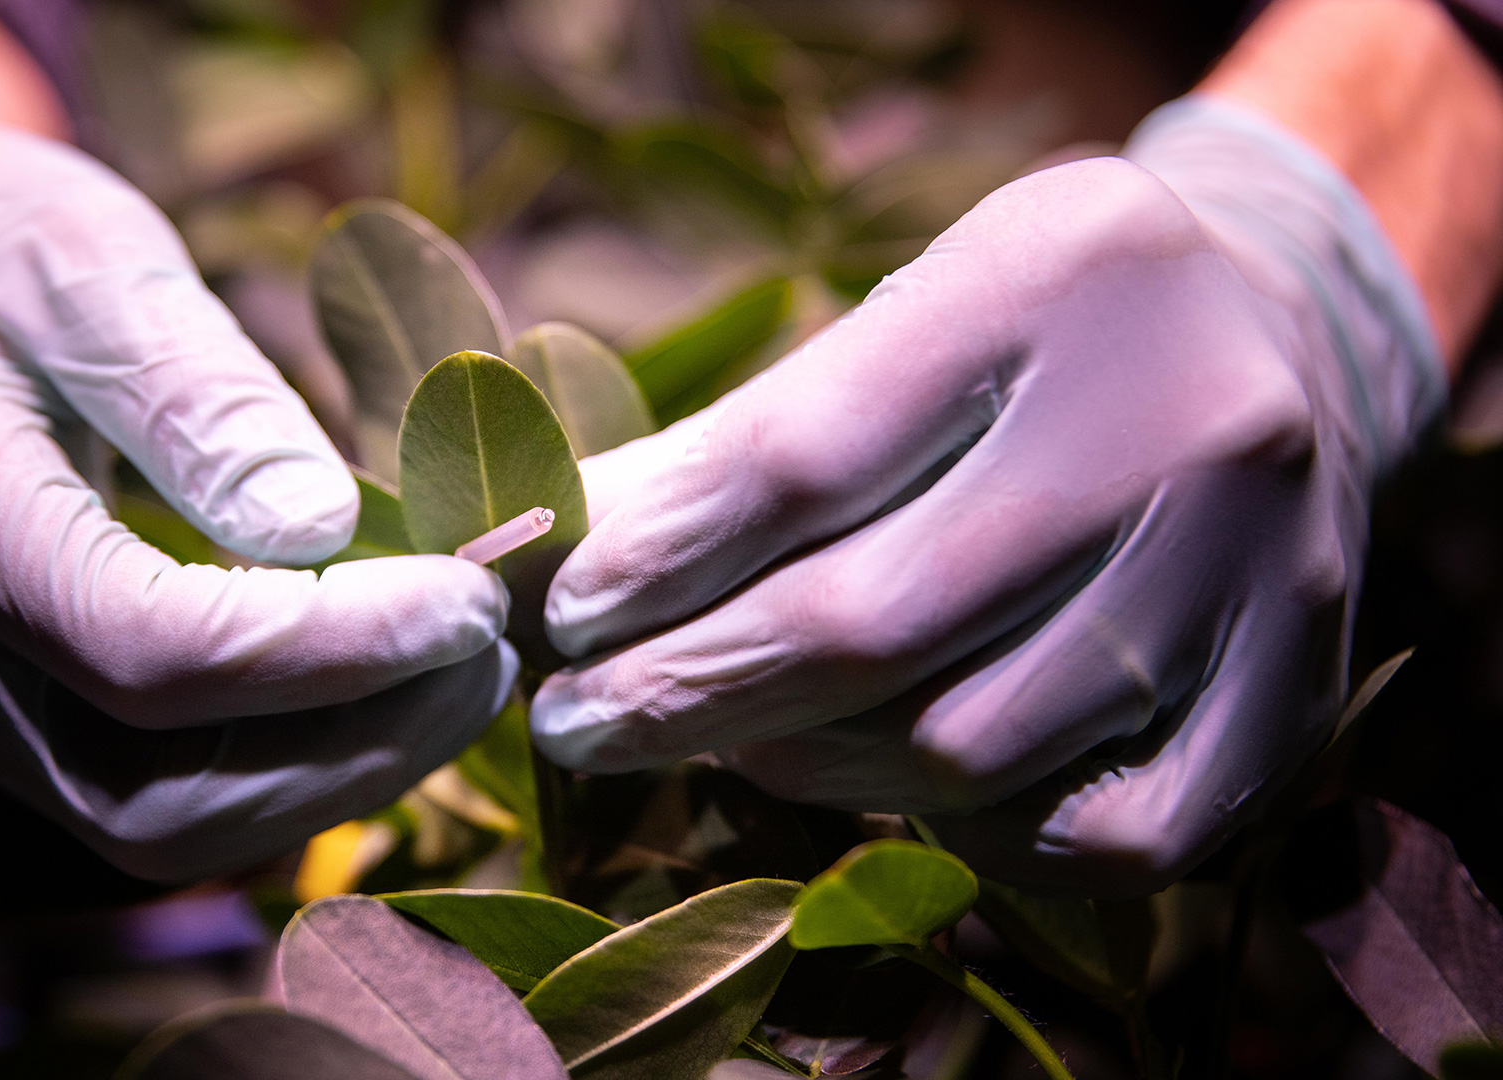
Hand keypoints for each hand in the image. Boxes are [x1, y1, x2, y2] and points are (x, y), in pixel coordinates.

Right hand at [0, 45, 511, 881]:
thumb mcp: (84, 257)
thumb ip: (192, 392)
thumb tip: (321, 526)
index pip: (147, 652)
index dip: (329, 648)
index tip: (471, 596)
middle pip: (156, 795)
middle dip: (352, 744)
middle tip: (486, 649)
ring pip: (160, 828)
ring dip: (333, 773)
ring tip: (457, 669)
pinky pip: (150, 799)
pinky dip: (282, 765)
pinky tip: (374, 684)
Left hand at [534, 99, 1444, 893]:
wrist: (1276, 350)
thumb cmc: (1030, 341)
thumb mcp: (896, 321)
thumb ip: (738, 440)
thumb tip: (559, 559)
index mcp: (1062, 269)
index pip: (804, 454)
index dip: (660, 560)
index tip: (562, 620)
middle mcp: (1191, 416)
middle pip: (878, 620)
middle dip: (689, 692)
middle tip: (581, 724)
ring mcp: (1262, 569)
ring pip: (967, 748)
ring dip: (808, 766)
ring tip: (735, 743)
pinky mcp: (1302, 695)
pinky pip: (1098, 838)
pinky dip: (970, 837)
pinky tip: (902, 792)